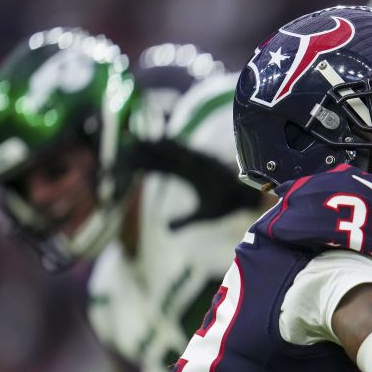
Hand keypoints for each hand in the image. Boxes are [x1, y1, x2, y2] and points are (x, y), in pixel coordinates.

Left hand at [121, 139, 261, 229]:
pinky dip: (174, 146)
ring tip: (137, 141)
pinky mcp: (206, 160)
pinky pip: (187, 150)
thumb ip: (183, 220)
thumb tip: (165, 229)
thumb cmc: (226, 205)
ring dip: (155, 145)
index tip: (127, 164)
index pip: (160, 167)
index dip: (144, 164)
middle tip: (125, 148)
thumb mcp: (200, 216)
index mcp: (187, 176)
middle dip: (144, 152)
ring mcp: (197, 161)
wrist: (246, 200)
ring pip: (171, 150)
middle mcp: (189, 165)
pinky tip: (160, 142)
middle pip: (162, 156)